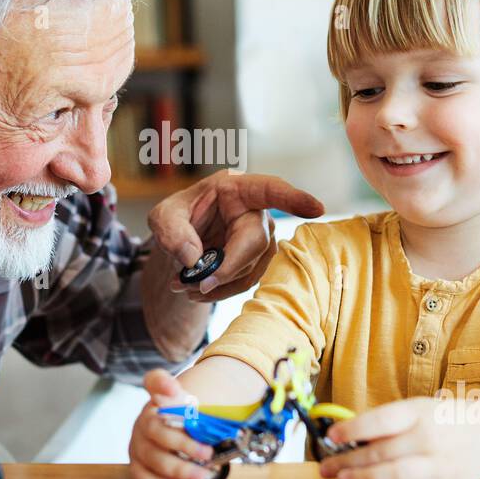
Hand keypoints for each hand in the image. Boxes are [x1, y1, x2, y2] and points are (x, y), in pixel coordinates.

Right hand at [128, 369, 218, 478]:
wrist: (174, 436)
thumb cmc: (189, 425)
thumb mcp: (201, 414)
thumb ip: (211, 411)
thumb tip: (238, 420)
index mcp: (159, 400)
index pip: (155, 381)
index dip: (162, 383)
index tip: (174, 389)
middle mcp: (144, 420)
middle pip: (156, 430)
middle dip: (183, 444)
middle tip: (207, 454)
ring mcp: (137, 443)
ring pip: (151, 456)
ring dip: (177, 469)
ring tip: (200, 477)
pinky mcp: (136, 464)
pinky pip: (141, 475)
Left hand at [147, 171, 323, 302]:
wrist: (178, 239)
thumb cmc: (175, 218)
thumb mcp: (162, 218)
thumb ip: (172, 233)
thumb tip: (193, 260)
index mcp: (236, 188)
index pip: (270, 189)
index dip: (294, 199)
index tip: (317, 209)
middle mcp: (255, 210)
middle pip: (255, 241)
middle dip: (227, 267)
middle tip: (194, 284)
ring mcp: (261, 236)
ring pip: (252, 266)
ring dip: (219, 284)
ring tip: (184, 286)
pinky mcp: (257, 259)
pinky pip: (246, 280)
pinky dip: (221, 290)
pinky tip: (198, 290)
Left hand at [318, 398, 479, 478]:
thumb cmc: (444, 421)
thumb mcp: (419, 410)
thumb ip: (388, 423)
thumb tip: (347, 435)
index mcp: (420, 413)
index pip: (381, 421)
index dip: (353, 429)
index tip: (331, 436)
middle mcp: (430, 438)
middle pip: (383, 451)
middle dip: (349, 460)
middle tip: (326, 467)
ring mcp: (439, 464)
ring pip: (396, 475)